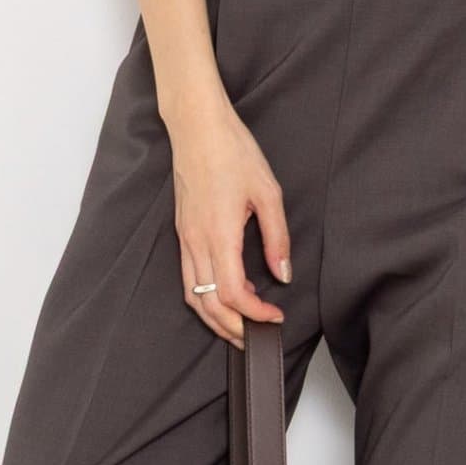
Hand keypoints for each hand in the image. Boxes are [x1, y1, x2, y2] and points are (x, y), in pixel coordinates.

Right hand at [171, 105, 291, 348]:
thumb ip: (277, 237)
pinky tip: (224, 294)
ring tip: (241, 325)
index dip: (253, 314)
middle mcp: (196, 241)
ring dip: (215, 317)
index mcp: (219, 234)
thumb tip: (283, 273)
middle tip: (258, 337)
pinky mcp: (182, 231)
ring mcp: (185, 237)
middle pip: (208, 304)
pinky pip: (188, 277)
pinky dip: (204, 296)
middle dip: (233, 328)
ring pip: (193, 295)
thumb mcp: (268, 192)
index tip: (275, 317)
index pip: (231, 293)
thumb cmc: (233, 152)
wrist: (198, 127)